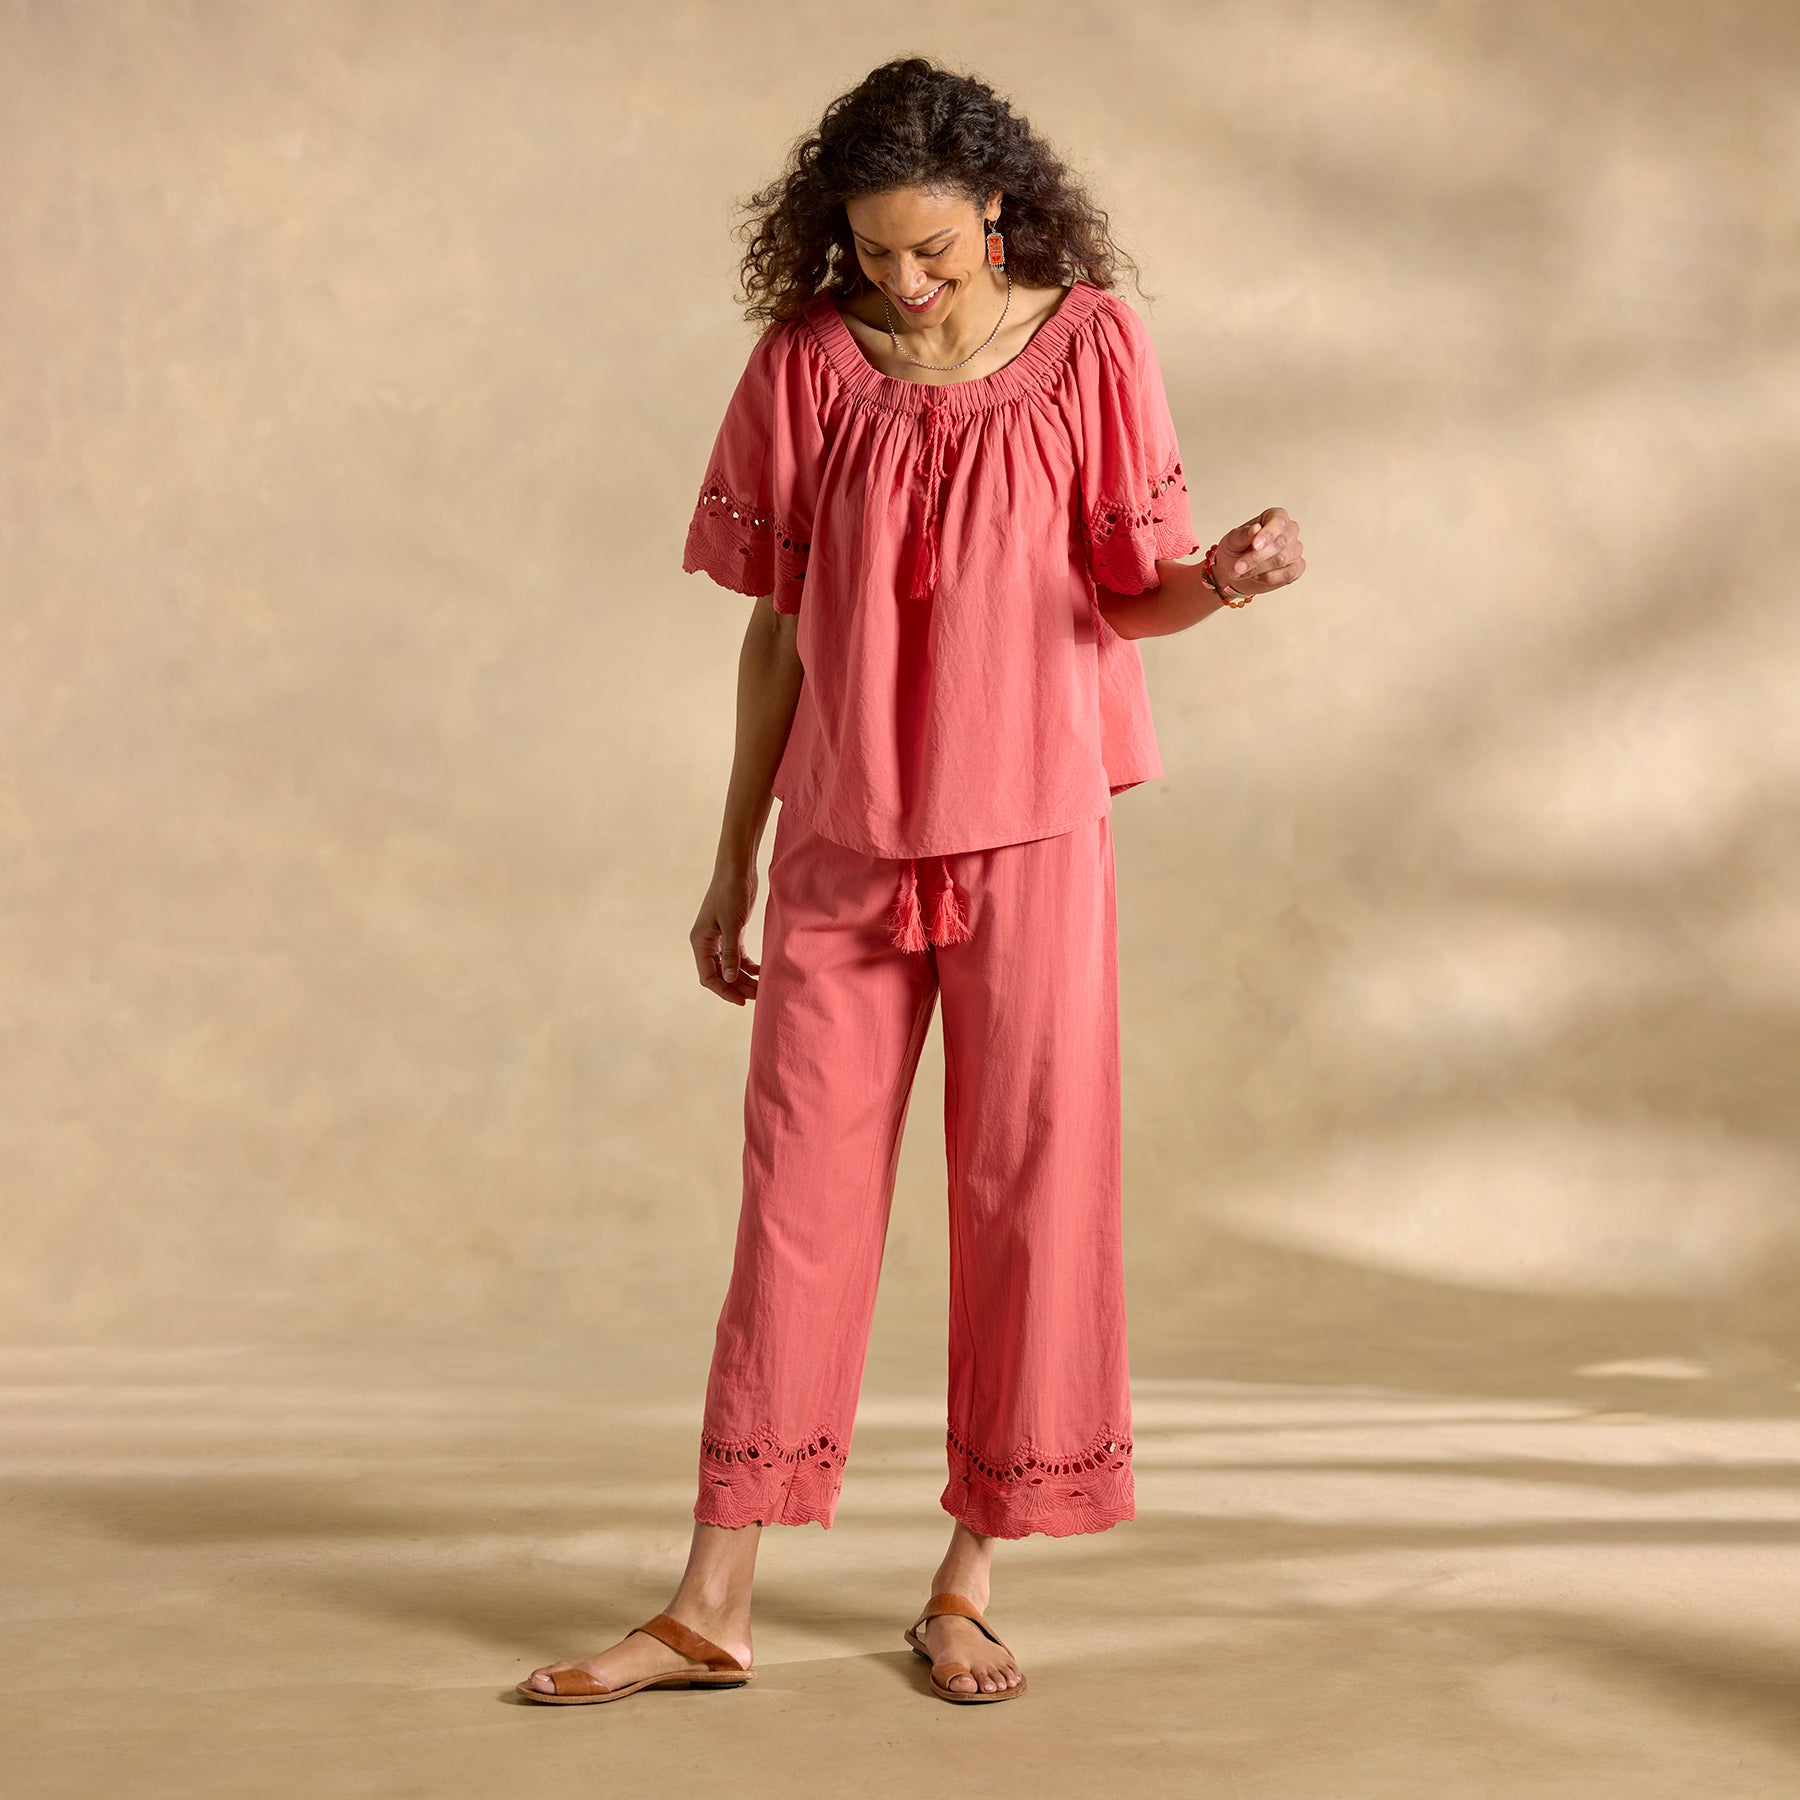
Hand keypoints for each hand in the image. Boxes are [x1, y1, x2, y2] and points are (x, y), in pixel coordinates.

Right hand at [692, 866, 760, 1005]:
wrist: (738, 869)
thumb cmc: (730, 893)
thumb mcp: (731, 924)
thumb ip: (730, 953)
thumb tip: (728, 979)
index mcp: (700, 942)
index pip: (708, 976)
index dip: (723, 990)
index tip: (741, 1001)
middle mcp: (707, 943)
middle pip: (720, 974)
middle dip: (737, 987)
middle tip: (757, 996)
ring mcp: (720, 938)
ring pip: (730, 967)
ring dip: (744, 978)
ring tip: (762, 988)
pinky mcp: (733, 932)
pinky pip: (738, 956)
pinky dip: (748, 966)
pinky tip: (761, 972)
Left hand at [1213, 508, 1304, 597]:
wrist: (1235, 570)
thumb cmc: (1236, 549)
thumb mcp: (1233, 540)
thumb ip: (1243, 534)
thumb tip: (1255, 529)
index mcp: (1276, 516)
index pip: (1278, 522)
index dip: (1267, 535)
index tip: (1254, 546)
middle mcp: (1290, 531)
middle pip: (1280, 543)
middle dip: (1257, 557)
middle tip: (1238, 568)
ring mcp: (1295, 549)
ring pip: (1281, 559)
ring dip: (1258, 569)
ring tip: (1240, 573)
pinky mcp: (1297, 567)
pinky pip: (1288, 574)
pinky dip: (1269, 578)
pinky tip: (1256, 577)